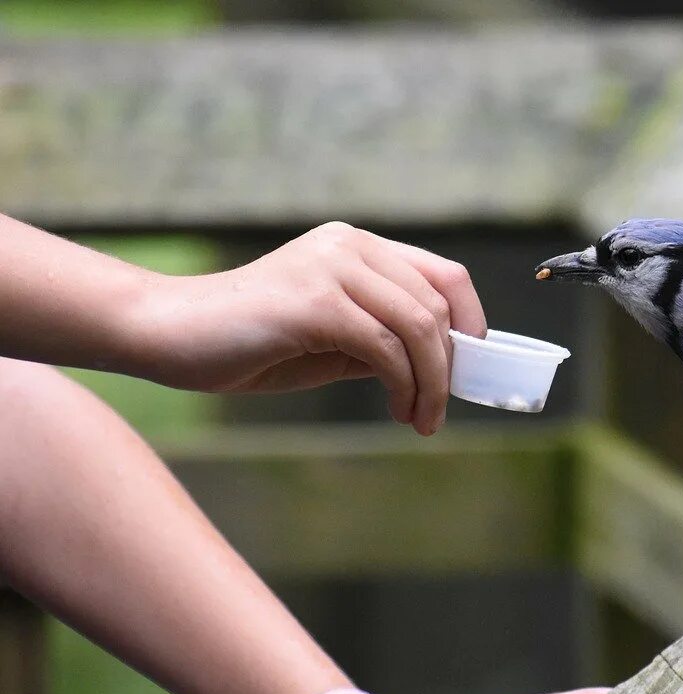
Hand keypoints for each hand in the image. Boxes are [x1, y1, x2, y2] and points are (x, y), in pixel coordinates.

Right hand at [131, 222, 485, 434]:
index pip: (445, 275)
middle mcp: (350, 246)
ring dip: (433, 382)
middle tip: (440, 411)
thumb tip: (444, 367)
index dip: (472, 322)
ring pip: (419, 326)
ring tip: (423, 418)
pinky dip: (404, 384)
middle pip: (438, 305)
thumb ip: (385, 342)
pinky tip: (399, 409)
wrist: (169, 334)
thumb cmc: (250, 342)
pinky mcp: (314, 301)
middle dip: (451, 366)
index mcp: (358, 247)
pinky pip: (385, 347)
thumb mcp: (334, 342)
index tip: (471, 369)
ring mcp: (332, 268)